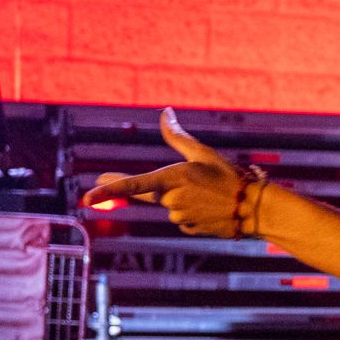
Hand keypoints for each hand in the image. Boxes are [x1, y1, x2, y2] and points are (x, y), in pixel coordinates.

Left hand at [79, 109, 251, 235]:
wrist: (254, 208)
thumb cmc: (229, 176)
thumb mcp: (203, 152)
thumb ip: (177, 135)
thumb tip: (165, 111)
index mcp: (172, 178)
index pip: (133, 185)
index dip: (108, 191)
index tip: (86, 199)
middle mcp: (172, 199)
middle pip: (157, 193)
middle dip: (171, 187)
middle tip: (201, 184)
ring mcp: (180, 216)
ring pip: (171, 207)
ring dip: (185, 201)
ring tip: (210, 196)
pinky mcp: (189, 228)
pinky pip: (183, 219)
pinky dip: (194, 213)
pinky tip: (212, 209)